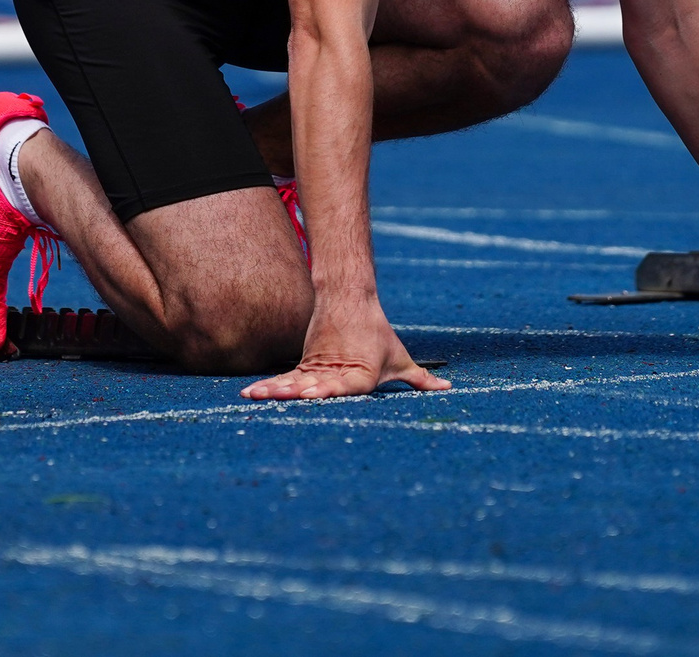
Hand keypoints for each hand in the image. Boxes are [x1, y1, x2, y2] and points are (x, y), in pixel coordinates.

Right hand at [242, 301, 447, 400]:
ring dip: (273, 390)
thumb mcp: (400, 359)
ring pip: (293, 381)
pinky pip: (284, 378)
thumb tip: (448, 387)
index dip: (328, 391)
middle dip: (292, 394)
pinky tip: (250, 395)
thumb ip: (421, 380)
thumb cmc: (378, 334)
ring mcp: (316, 368)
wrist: (349, 300)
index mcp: (360, 374)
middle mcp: (335, 372)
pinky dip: (268, 386)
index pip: (344, 385)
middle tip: (276, 400)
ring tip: (253, 398)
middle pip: (312, 385)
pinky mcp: (304, 365)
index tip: (312, 394)